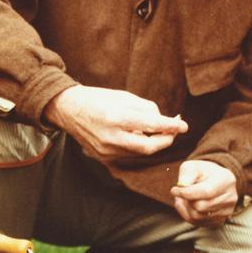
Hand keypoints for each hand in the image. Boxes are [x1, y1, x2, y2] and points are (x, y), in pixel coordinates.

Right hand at [45, 85, 186, 159]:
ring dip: (152, 143)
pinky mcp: (103, 156)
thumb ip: (145, 108)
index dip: (171, 126)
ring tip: (157, 130)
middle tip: (174, 131)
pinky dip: (138, 146)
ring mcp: (106, 149)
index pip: (151, 125)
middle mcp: (110, 136)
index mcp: (115, 117)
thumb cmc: (97, 98)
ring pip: (139, 152)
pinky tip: (139, 135)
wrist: (68, 110)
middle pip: (148, 147)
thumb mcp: (123, 96)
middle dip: (166, 140)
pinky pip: (128, 154)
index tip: (183, 125)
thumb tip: (162, 121)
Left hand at [171, 159, 238, 225]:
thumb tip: (182, 185)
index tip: (174, 190)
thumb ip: (186, 173)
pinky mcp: (220, 221)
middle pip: (200, 207)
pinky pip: (199, 224)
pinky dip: (188, 215)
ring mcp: (227, 211)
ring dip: (186, 208)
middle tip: (181, 193)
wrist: (214, 180)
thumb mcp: (192, 166)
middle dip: (186, 200)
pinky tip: (188, 205)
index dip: (186, 193)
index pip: (205, 192)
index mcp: (226, 180)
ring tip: (184, 198)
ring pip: (198, 217)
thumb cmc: (201, 172)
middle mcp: (230, 198)